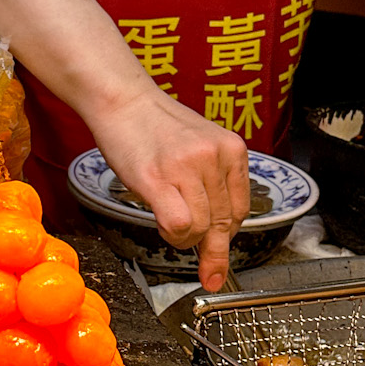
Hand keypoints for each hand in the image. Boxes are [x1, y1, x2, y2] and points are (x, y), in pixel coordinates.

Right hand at [95, 86, 250, 292]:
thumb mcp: (201, 145)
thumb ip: (214, 178)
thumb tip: (220, 228)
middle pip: (224, 222)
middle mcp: (214, 156)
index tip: (218, 245)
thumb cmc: (156, 125)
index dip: (228, 234)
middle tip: (206, 264)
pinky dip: (173, 235)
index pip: (241, 208)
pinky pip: (179, 224)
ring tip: (171, 225)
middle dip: (212, 248)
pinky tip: (162, 225)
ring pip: (202, 228)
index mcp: (232, 148)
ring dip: (187, 239)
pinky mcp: (156, 178)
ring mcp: (186, 166)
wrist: (123, 101)